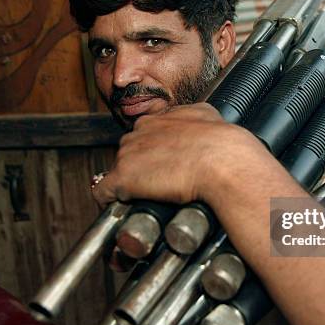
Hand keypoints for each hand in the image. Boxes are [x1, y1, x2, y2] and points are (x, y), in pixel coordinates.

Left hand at [92, 103, 275, 206]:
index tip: (161, 167)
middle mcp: (138, 133)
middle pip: (129, 154)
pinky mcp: (123, 178)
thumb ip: (193, 116)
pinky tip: (118, 208)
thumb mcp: (208, 116)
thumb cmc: (221, 144)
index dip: (151, 154)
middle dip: (139, 169)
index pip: (143, 137)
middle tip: (157, 185)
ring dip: (128, 185)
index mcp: (157, 120)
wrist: (222, 162)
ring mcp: (128, 155)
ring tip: (146, 199)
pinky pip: (102, 191)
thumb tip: (197, 120)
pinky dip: (107, 200)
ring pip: (118, 171)